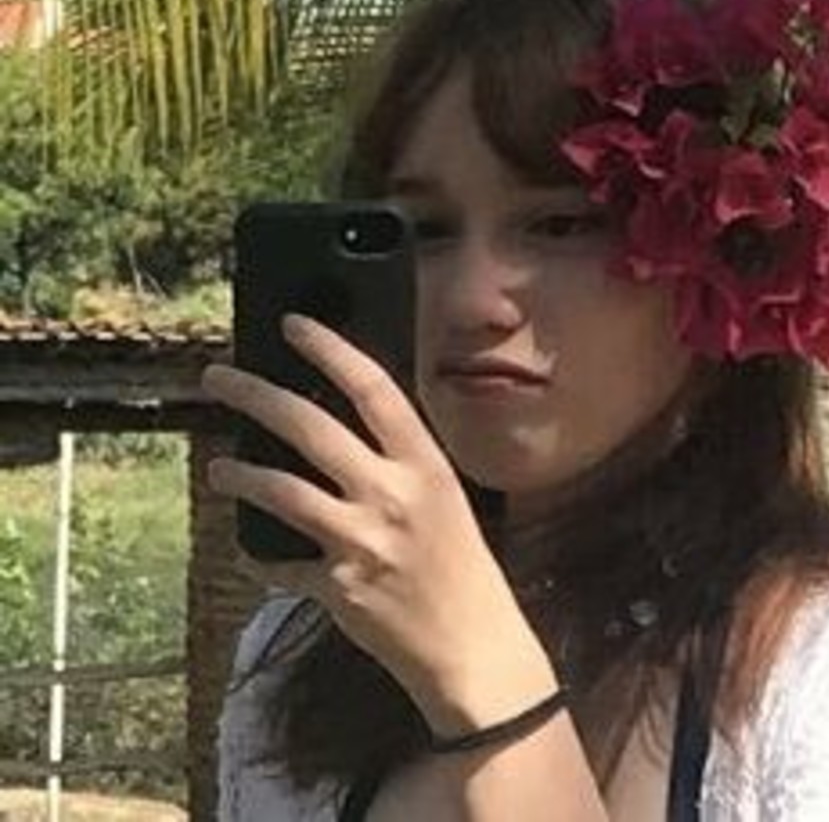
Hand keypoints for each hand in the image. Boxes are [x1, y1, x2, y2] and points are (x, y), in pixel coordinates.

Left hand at [201, 313, 556, 735]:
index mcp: (424, 463)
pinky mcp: (337, 585)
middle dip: (254, 394)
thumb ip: (397, 463)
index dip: (329, 349)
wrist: (473, 644)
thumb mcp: (443, 497)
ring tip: (217, 468)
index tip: (292, 325)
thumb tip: (338, 425)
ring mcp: (361, 540)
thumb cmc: (463, 565)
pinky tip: (248, 552)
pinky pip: (280, 564)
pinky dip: (260, 556)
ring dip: (240, 473)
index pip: (372, 387)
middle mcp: (391, 493)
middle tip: (216, 377)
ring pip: (280, 490)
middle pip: (308, 426)